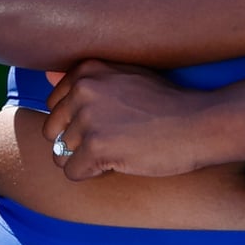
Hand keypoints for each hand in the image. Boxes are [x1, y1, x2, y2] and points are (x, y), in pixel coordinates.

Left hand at [42, 59, 209, 179]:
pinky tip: (119, 163)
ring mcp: (88, 117)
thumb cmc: (166, 102)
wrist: (199, 123)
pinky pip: (73, 172)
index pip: (54, 104)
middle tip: (114, 139)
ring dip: (87, 159)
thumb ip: (86, 78)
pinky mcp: (96, 146)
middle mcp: (83, 88)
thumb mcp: (126, 76)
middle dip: (77, 142)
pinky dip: (93, 174)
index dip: (79, 120)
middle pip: (52, 130)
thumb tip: (45, 74)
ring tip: (119, 150)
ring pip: (61, 154)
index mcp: (87, 69)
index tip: (110, 120)